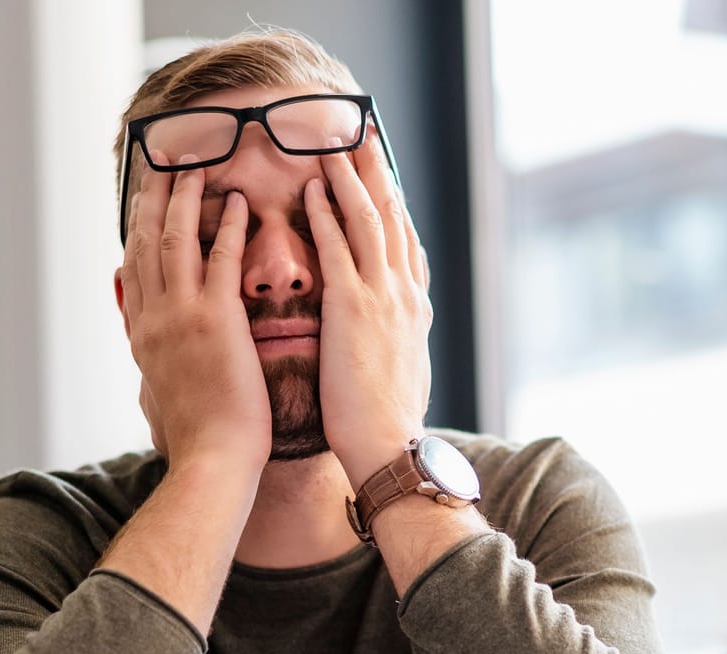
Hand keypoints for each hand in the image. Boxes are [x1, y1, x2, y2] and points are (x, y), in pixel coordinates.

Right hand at [118, 157, 270, 472]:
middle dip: (152, 197)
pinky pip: (221, 261)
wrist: (213, 459)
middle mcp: (153, 318)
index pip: (133, 265)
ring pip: (175, 241)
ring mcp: (181, 318)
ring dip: (185, 199)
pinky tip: (240, 203)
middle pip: (145, 242)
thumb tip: (138, 329)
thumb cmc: (199, 432)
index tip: (144, 195)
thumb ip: (150, 348)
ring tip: (197, 167)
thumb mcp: (159, 386)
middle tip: (162, 160)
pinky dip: (228, 227)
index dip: (136, 225)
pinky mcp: (216, 322)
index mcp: (142, 333)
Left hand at [306, 135, 433, 487]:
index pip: (407, 240)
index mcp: (414, 308)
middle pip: (393, 216)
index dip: (394, 201)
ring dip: (351, 178)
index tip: (382, 171)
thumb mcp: (401, 371)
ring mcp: (382, 299)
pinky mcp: (353, 310)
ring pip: (369, 220)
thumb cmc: (386, 423)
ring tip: (332, 144)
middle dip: (377, 172)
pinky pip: (338, 249)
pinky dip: (327, 214)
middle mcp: (405, 294)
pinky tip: (312, 189)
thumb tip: (392, 334)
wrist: (389, 448)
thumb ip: (394, 341)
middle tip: (363, 133)